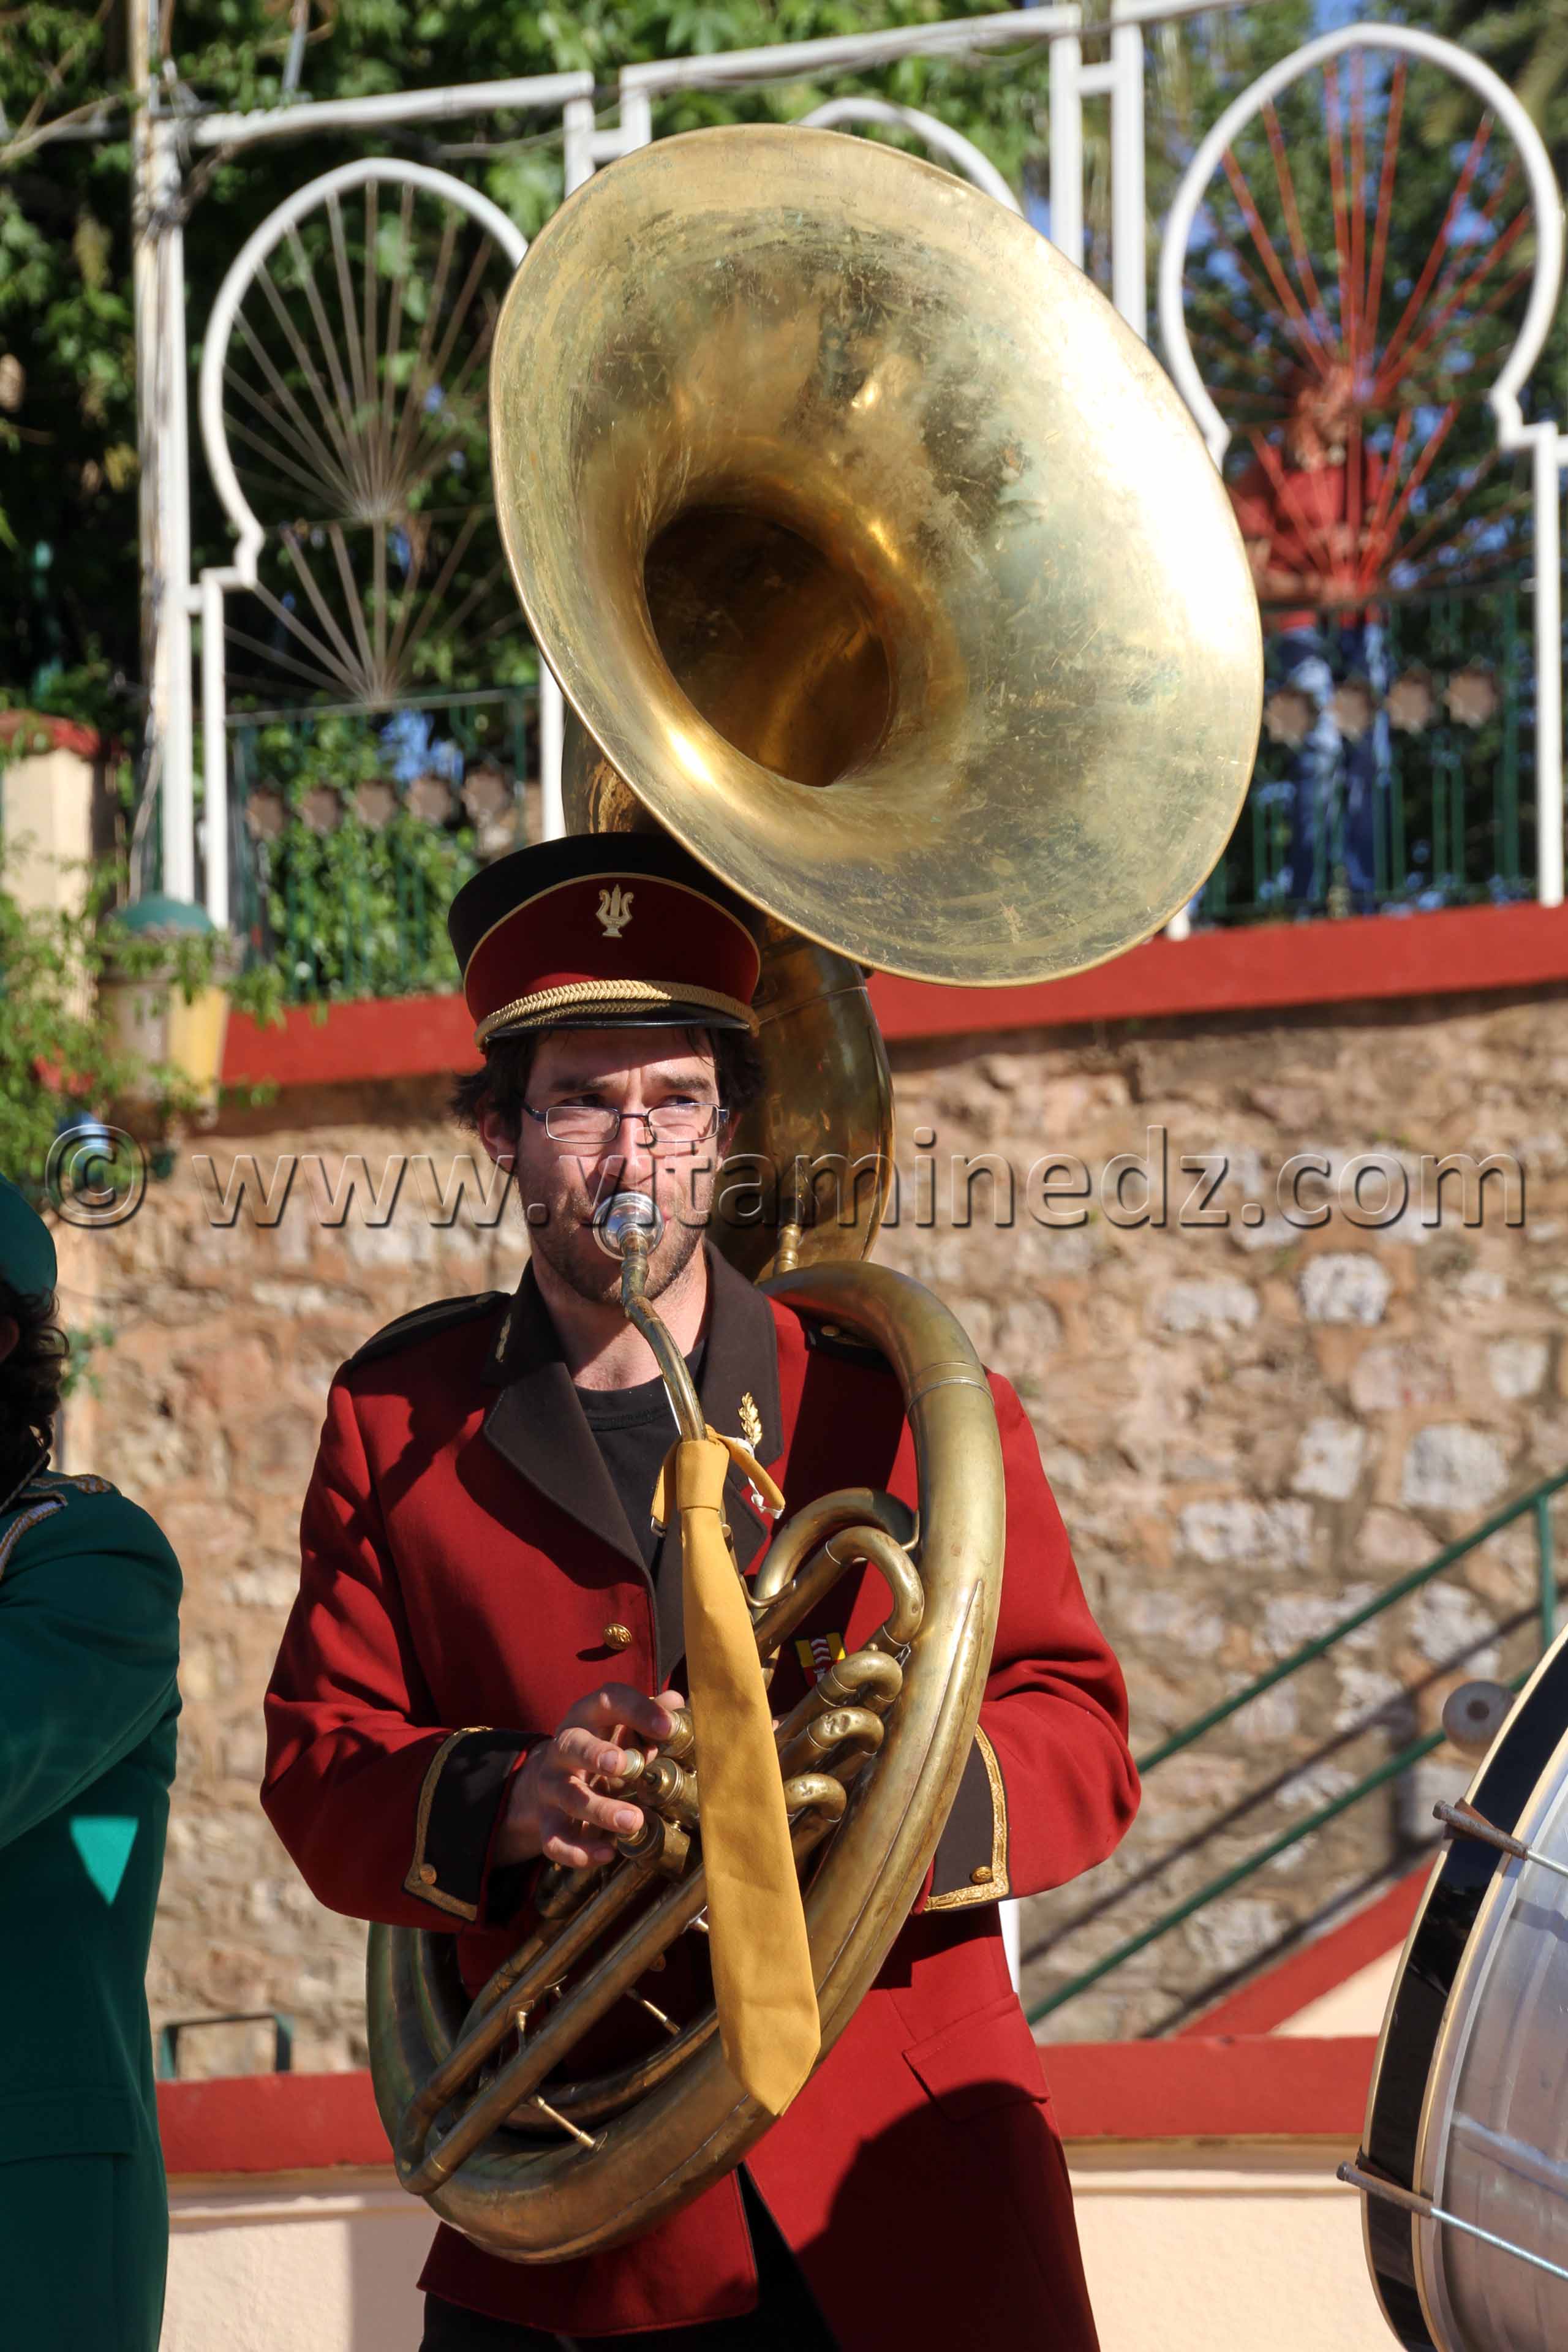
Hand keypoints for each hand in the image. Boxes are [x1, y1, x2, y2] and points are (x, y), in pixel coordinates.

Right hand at [495, 1684, 685, 1869]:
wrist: (549, 1780)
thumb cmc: (601, 1747)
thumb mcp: (621, 1727)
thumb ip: (648, 1715)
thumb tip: (675, 1701)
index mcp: (587, 1717)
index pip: (608, 1701)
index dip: (637, 1710)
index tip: (668, 1727)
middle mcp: (563, 1748)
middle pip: (572, 1744)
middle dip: (596, 1753)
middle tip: (625, 1765)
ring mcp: (551, 1786)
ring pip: (569, 1796)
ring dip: (601, 1809)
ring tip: (634, 1820)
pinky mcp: (546, 1821)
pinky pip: (555, 1839)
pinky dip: (578, 1850)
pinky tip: (608, 1853)